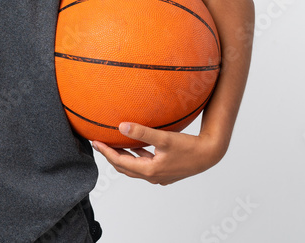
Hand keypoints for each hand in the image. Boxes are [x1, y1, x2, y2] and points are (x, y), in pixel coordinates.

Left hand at [89, 122, 226, 185]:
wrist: (210, 154)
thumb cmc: (189, 147)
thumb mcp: (164, 138)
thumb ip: (142, 132)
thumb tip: (121, 126)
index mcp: (149, 170)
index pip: (120, 162)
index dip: (105, 152)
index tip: (95, 142)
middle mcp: (153, 176)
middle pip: (125, 167)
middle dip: (111, 156)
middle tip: (100, 144)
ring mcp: (160, 176)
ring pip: (135, 167)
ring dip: (124, 157)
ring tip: (114, 145)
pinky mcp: (166, 172)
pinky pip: (145, 166)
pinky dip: (137, 157)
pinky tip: (137, 147)